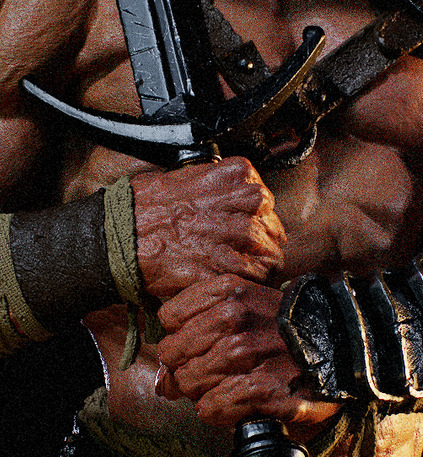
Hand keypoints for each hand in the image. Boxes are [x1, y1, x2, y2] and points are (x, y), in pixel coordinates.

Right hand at [132, 157, 285, 299]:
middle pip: (272, 224)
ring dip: (260, 261)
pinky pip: (253, 275)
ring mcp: (230, 235)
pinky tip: (232, 278)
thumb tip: (237, 192)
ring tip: (243, 266)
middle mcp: (237, 202)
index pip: (264, 196)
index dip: (258, 215)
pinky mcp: (220, 266)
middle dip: (264, 239)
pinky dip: (248, 280)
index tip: (247, 223)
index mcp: (231, 176)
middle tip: (248, 249)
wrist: (116, 235)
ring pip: (269, 250)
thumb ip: (218, 183)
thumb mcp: (183, 177)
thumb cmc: (144, 206)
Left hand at [156, 274, 339, 425]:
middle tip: (215, 370)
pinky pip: (210, 408)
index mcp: (229, 290)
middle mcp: (234, 317)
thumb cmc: (286, 329)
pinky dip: (219, 411)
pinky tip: (238, 402)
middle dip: (188, 367)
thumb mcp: (246, 309)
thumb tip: (163, 380)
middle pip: (173, 353)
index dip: (182, 335)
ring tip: (231, 385)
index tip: (202, 342)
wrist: (341, 346)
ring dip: (204, 391)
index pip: (169, 317)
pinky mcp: (260, 388)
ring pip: (189, 383)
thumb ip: (198, 332)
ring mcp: (247, 353)